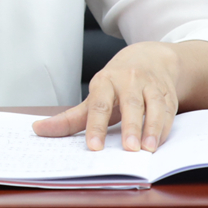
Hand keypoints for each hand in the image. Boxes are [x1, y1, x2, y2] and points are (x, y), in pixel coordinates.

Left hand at [31, 42, 181, 151]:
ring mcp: (151, 85)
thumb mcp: (94, 95)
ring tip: (149, 148)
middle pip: (130, 104)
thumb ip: (71, 117)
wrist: (151, 58)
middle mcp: (129, 80)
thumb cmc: (117, 82)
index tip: (93, 146)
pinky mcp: (168, 93)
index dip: (95, 126)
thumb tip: (38, 129)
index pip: (99, 105)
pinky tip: (161, 142)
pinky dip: (166, 127)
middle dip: (130, 126)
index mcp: (106, 81)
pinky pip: (169, 110)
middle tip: (129, 149)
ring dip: (153, 127)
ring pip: (154, 105)